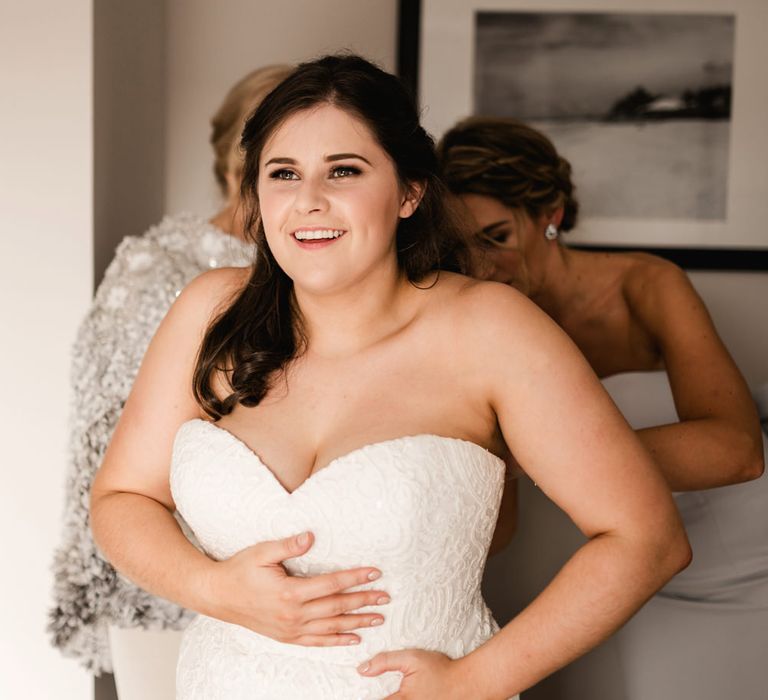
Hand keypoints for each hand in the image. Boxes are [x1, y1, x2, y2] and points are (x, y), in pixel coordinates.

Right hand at [198, 531, 388, 645]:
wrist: (217, 595)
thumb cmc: (240, 569)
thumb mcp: (262, 552)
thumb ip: (288, 545)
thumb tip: (311, 536)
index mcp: (290, 592)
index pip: (331, 584)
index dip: (355, 578)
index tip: (375, 573)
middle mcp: (293, 614)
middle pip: (336, 607)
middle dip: (363, 601)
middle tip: (386, 597)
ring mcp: (290, 628)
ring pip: (331, 627)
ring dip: (357, 623)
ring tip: (378, 619)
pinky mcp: (286, 636)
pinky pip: (316, 641)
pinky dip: (336, 641)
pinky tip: (353, 638)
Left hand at [358, 649, 481, 698]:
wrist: (467, 683)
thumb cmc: (441, 669)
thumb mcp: (412, 659)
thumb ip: (386, 662)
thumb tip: (361, 669)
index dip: (362, 697)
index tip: (351, 692)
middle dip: (375, 697)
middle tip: (364, 692)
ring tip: (381, 693)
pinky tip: (394, 695)